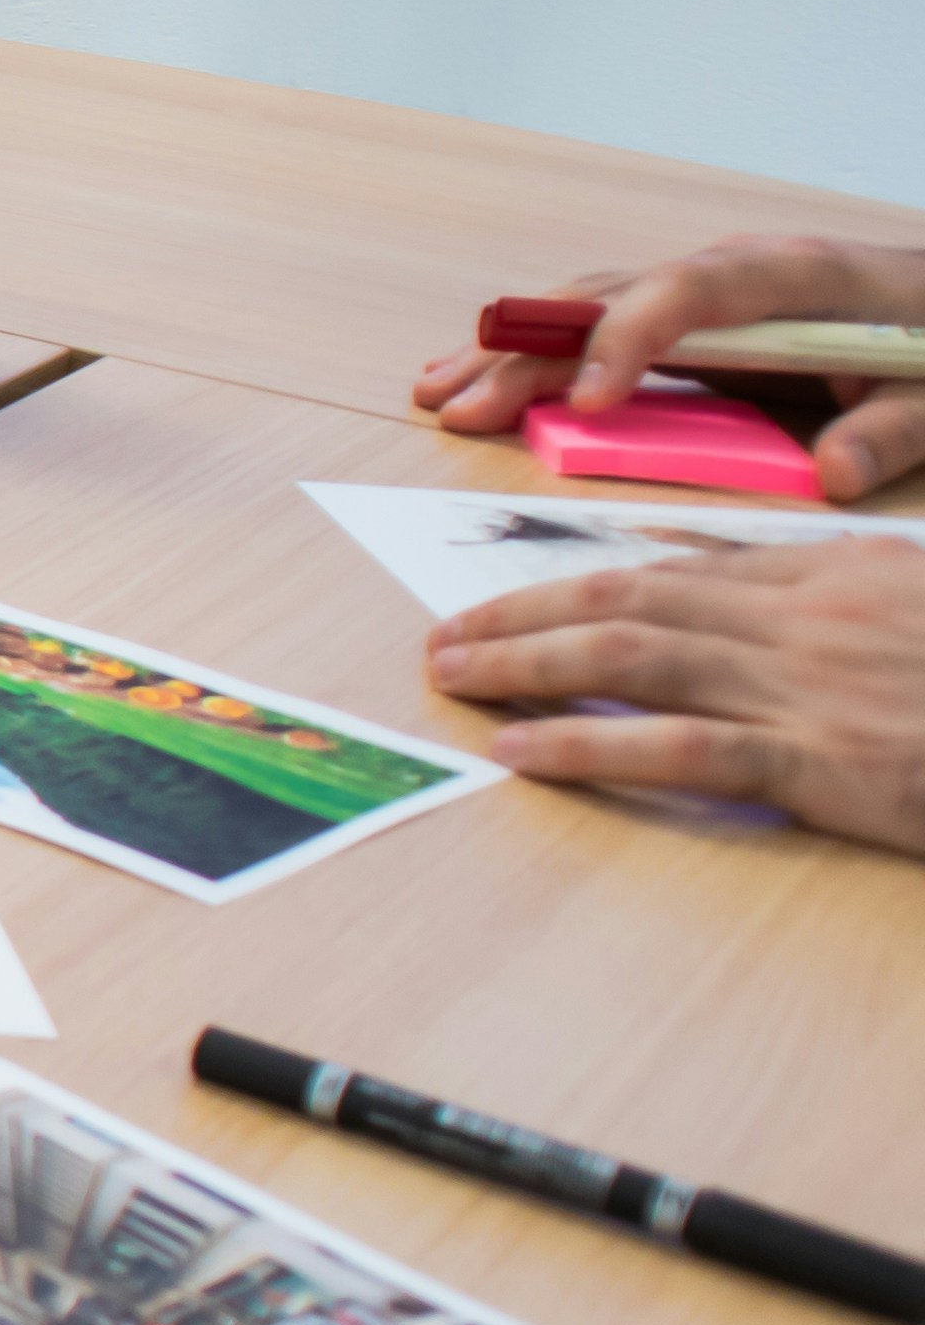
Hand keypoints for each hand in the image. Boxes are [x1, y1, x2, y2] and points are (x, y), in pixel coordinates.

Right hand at [416, 232, 924, 499]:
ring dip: (510, 350)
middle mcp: (733, 268)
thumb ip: (891, 431)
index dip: (628, 339)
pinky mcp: (693, 316)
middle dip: (528, 352)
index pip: (689, 291)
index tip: (588, 403)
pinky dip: (535, 352)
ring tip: (439, 393)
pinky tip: (480, 378)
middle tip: (461, 407)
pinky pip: (599, 324)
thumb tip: (833, 475)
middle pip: (610, 297)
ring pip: (588, 304)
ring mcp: (705, 286)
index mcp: (795, 276)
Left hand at [429, 540, 924, 853]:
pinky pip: (680, 744)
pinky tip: (520, 749)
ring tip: (451, 676)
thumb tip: (750, 597)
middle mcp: (812, 615)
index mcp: (841, 573)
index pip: (683, 564)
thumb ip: (849, 599)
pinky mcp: (826, 760)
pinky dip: (586, 742)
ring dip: (525, 661)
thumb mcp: (921, 605)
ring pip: (633, 652)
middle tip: (447, 637)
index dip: (583, 578)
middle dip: (523, 611)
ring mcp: (813, 683)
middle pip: (632, 596)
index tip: (516, 594)